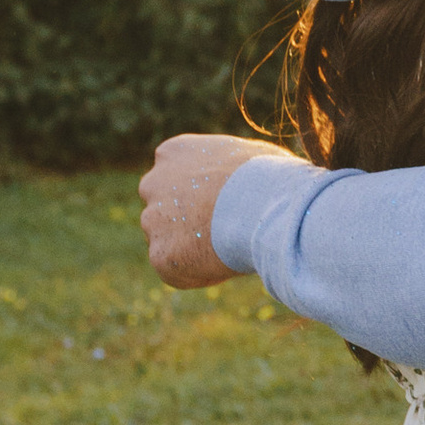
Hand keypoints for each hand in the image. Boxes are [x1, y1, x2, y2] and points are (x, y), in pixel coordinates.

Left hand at [140, 132, 292, 286]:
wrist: (265, 206)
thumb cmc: (271, 177)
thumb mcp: (248, 156)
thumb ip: (227, 168)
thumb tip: (241, 182)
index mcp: (173, 153)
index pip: (175, 176)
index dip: (200, 194)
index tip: (223, 205)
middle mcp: (153, 183)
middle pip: (164, 208)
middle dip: (185, 220)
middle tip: (221, 230)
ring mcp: (152, 220)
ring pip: (167, 240)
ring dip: (190, 247)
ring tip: (229, 246)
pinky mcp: (160, 256)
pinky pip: (176, 270)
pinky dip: (197, 272)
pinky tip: (225, 262)